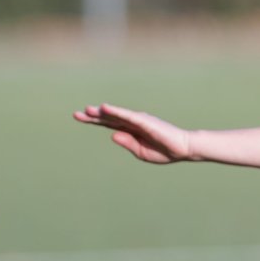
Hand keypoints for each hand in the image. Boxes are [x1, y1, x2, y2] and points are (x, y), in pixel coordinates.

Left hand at [73, 103, 192, 163]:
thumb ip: (126, 142)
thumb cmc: (164, 151)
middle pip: (109, 118)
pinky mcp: (145, 121)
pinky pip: (127, 116)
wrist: (183, 149)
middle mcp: (132, 122)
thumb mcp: (140, 152)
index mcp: (130, 130)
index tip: (79, 116)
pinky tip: (105, 108)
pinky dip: (116, 111)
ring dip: (102, 112)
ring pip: (116, 115)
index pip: (108, 124)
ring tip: (87, 110)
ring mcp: (138, 120)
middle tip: (76, 114)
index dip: (94, 120)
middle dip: (92, 116)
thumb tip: (112, 135)